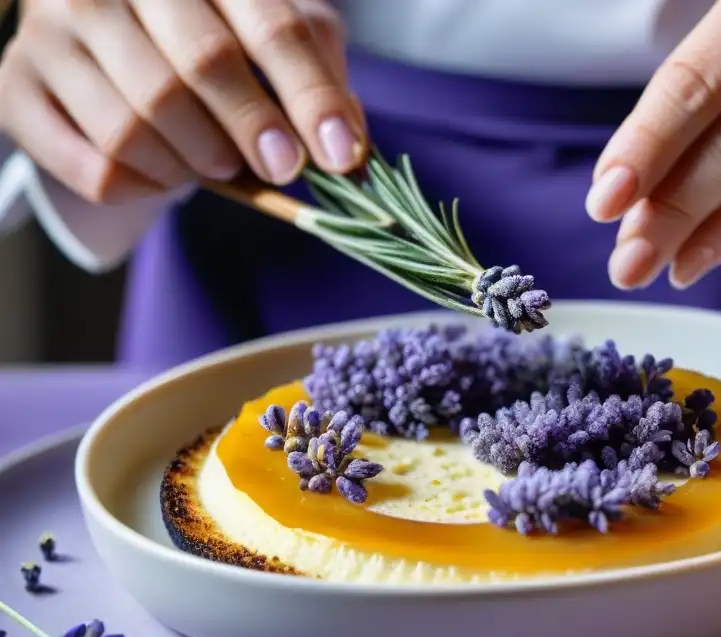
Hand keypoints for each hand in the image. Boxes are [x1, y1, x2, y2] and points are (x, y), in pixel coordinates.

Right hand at [0, 0, 365, 203]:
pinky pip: (93, 165)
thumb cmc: (209, 32)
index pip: (270, 28)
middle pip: (201, 66)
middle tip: (281, 167)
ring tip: (217, 164)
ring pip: (139, 125)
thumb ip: (317, 73)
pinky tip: (165, 175)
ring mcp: (53, 31)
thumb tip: (351, 144)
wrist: (111, 31)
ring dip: (195, 164)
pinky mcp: (18, 87)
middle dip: (254, 129)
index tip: (339, 153)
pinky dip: (144, 188)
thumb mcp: (270, 33)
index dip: (311, 96)